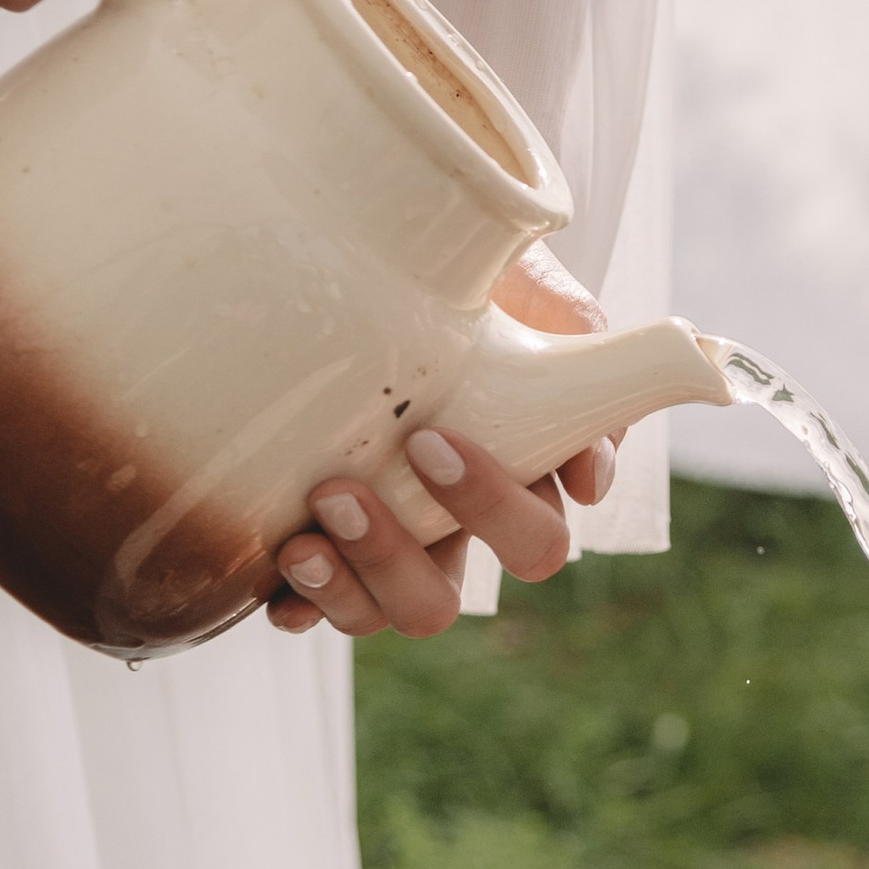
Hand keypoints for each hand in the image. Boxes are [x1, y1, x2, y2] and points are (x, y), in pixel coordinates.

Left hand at [267, 241, 622, 638]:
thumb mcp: (523, 282)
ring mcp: (395, 541)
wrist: (371, 255)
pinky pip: (321, 611)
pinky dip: (303, 607)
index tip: (429, 442)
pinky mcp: (331, 546)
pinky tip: (277, 583)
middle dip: (399, 553)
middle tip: (345, 489)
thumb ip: (572, 332)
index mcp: (520, 475)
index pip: (535, 540)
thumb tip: (591, 473)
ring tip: (304, 535)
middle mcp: (457, 524)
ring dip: (351, 584)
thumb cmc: (466, 273)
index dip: (490, 508)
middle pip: (443, 602)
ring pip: (394, 613)